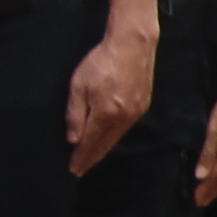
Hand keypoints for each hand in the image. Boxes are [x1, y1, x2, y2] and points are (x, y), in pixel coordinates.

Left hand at [65, 23, 151, 174]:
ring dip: (103, 149)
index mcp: (106, 114)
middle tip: (80, 170)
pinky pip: (126, 128)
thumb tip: (73, 139)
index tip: (72, 169)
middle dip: (91, 158)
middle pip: (105, 145)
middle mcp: (123, 118)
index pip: (89, 142)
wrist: (132, 46)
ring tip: (92, 157)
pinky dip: (114, 137)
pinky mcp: (144, 105)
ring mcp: (136, 112)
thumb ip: (75, 114)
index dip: (80, 157)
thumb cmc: (100, 62)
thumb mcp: (78, 86)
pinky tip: (108, 138)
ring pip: (117, 138)